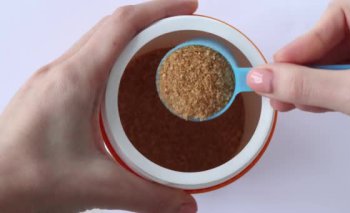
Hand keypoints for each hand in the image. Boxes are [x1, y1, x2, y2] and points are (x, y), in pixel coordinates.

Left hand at [0, 0, 197, 211]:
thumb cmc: (20, 180)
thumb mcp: (95, 187)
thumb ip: (147, 196)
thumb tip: (184, 202)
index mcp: (76, 79)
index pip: (123, 25)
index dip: (160, 8)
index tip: (189, 6)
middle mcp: (63, 71)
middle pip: (113, 26)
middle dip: (152, 19)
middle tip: (182, 28)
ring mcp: (54, 81)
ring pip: (99, 41)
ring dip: (132, 37)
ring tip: (161, 49)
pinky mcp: (51, 94)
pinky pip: (89, 60)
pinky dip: (115, 58)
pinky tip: (127, 80)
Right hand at [247, 0, 349, 138]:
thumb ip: (308, 84)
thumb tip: (261, 77)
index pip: (343, 13)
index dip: (309, 40)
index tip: (282, 63)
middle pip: (338, 39)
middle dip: (306, 67)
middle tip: (278, 85)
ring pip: (342, 62)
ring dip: (312, 83)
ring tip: (287, 100)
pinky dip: (328, 92)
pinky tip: (308, 102)